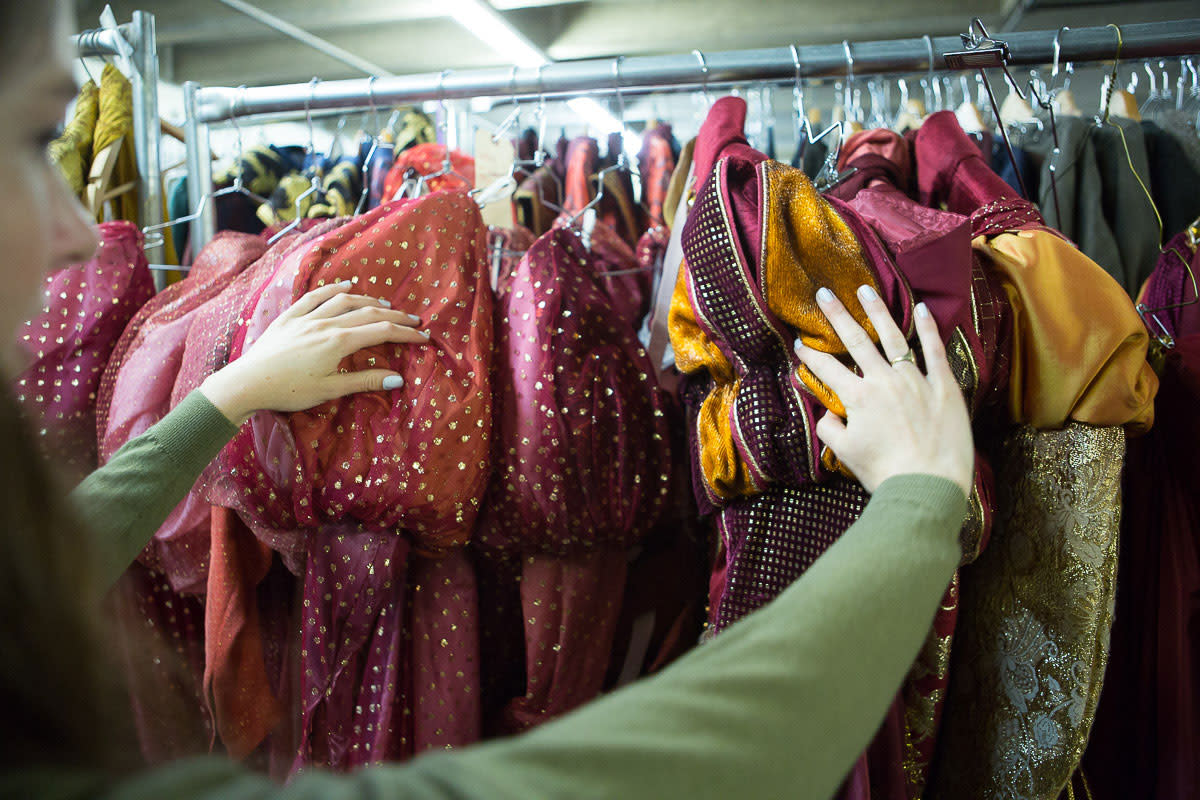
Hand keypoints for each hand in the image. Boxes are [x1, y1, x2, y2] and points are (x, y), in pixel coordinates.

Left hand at [199, 281, 427, 424]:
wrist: (247, 382)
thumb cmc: (289, 391)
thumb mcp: (330, 389)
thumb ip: (364, 381)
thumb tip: (398, 379)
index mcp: (338, 342)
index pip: (382, 333)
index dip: (406, 334)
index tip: (424, 337)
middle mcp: (326, 323)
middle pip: (368, 313)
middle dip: (395, 316)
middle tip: (414, 320)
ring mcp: (306, 317)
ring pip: (344, 300)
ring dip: (369, 300)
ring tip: (385, 305)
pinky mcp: (289, 317)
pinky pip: (314, 296)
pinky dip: (333, 289)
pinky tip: (345, 286)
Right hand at [793, 285, 973, 497]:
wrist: (928, 485)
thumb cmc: (884, 473)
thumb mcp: (846, 454)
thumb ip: (830, 428)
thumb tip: (827, 412)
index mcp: (858, 397)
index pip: (827, 369)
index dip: (810, 355)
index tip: (799, 343)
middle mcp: (884, 380)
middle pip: (857, 340)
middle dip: (837, 316)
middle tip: (824, 293)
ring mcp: (915, 380)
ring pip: (893, 337)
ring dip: (877, 312)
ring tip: (865, 290)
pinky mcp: (943, 385)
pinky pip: (935, 350)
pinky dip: (928, 328)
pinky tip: (920, 308)